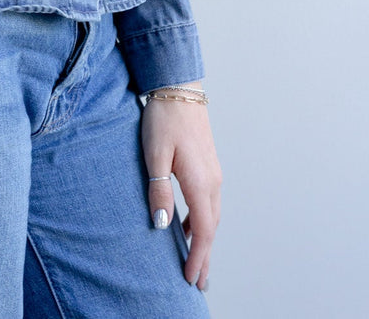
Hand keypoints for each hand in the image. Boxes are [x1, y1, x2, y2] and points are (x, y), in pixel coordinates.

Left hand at [141, 82, 221, 291]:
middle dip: (206, 256)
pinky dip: (205, 219)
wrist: (177, 87)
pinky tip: (192, 224)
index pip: (204, 231)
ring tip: (197, 259)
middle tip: (200, 282)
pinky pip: (210, 200)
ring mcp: (213, 171)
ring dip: (206, 239)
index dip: (198, 257)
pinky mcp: (208, 164)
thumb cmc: (163, 119)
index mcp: (200, 182)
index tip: (192, 279)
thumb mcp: (154, 155)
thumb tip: (163, 226)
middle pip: (213, 227)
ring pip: (213, 214)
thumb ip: (159, 190)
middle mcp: (213, 181)